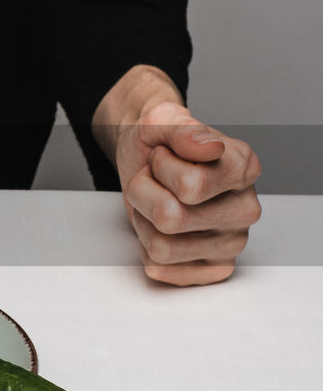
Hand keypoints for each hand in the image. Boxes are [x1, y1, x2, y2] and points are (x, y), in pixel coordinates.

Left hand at [94, 67, 261, 285]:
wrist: (148, 163)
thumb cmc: (159, 146)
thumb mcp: (160, 122)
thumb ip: (182, 130)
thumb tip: (210, 148)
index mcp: (244, 167)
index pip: (190, 186)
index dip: (161, 168)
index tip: (164, 155)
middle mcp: (246, 208)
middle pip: (170, 219)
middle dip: (146, 195)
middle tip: (156, 180)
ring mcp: (233, 242)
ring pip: (161, 247)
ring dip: (144, 220)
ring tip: (156, 201)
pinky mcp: (214, 268)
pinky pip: (161, 268)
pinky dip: (146, 245)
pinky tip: (161, 227)